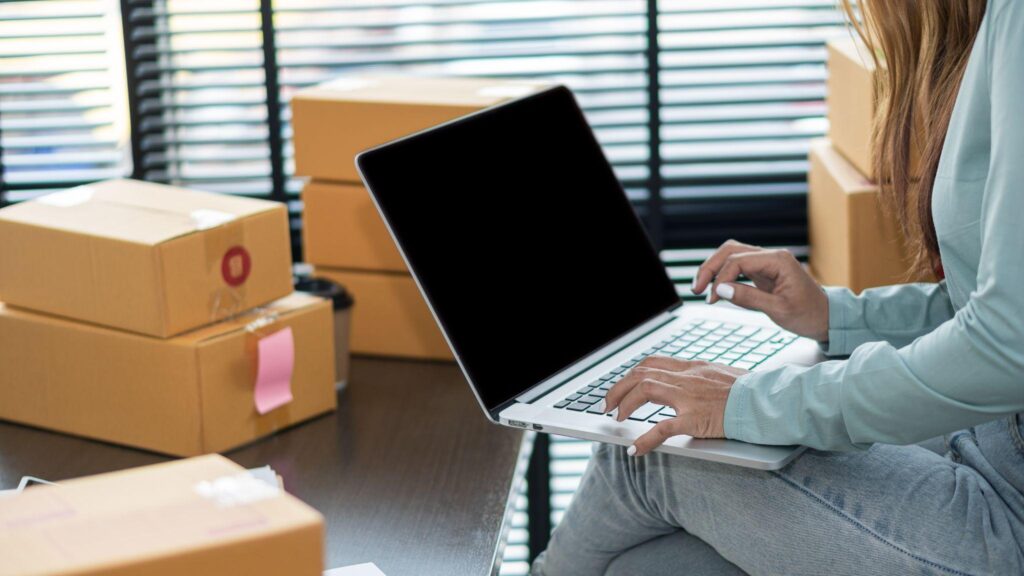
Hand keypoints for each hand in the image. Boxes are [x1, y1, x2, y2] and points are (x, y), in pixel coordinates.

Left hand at [603, 356, 745, 455]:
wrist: (768, 401)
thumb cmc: (753, 393)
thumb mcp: (724, 377)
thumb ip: (705, 380)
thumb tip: (694, 387)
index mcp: (694, 368)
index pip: (654, 363)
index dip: (632, 373)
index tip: (623, 384)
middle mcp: (688, 377)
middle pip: (642, 373)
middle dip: (619, 387)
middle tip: (609, 403)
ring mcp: (689, 397)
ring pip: (645, 390)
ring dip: (625, 403)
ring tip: (617, 417)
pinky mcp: (695, 419)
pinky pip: (662, 428)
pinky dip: (644, 440)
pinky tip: (635, 450)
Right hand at [692, 240, 828, 341]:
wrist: (827, 318)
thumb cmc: (808, 314)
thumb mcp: (778, 310)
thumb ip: (748, 298)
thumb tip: (720, 290)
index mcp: (778, 260)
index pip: (738, 261)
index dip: (721, 278)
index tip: (712, 298)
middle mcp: (771, 256)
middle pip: (730, 250)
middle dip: (710, 267)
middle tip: (696, 289)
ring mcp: (767, 262)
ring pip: (732, 255)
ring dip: (714, 269)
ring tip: (701, 289)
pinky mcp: (763, 272)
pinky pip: (738, 266)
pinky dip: (723, 275)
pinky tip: (716, 290)